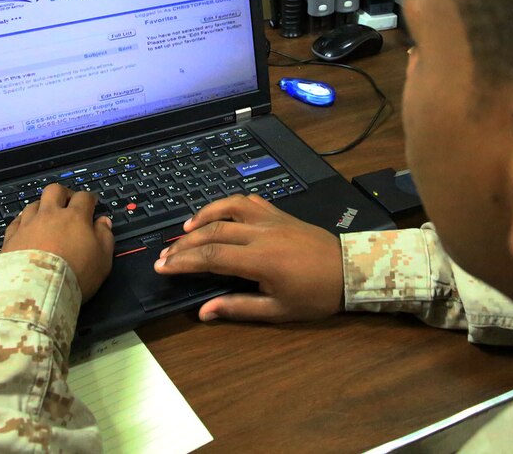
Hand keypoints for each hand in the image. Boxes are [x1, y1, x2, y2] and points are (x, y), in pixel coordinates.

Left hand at [2, 183, 113, 299]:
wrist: (37, 290)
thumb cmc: (75, 274)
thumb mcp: (103, 259)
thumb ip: (105, 237)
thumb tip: (103, 221)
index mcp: (74, 217)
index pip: (84, 197)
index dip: (90, 198)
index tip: (92, 204)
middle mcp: (49, 215)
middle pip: (55, 191)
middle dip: (64, 194)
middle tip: (68, 204)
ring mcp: (27, 225)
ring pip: (34, 204)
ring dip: (42, 207)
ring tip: (46, 218)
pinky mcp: (10, 237)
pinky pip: (16, 221)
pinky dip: (24, 222)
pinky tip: (26, 229)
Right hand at [154, 194, 343, 322]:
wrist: (349, 271)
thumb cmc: (315, 295)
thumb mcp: (278, 310)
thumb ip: (238, 307)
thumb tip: (204, 311)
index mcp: (261, 259)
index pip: (211, 256)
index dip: (183, 261)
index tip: (163, 267)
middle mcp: (262, 233)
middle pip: (213, 231)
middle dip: (185, 243)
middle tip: (165, 254)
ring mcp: (271, 218)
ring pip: (229, 207)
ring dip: (203, 215)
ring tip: (185, 230)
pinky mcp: (279, 213)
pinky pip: (249, 201)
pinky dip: (228, 204)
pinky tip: (218, 214)